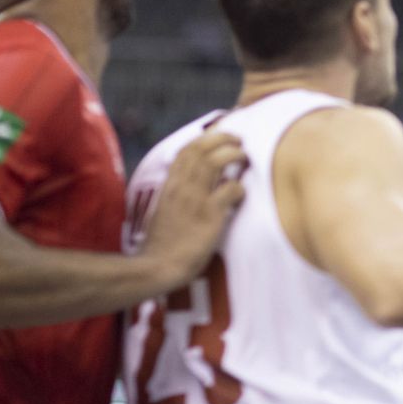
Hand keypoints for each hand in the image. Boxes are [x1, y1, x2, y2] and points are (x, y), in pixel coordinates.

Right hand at [138, 131, 246, 285]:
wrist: (157, 268)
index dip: (205, 138)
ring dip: (234, 154)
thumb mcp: (164, 211)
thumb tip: (195, 185)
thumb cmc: (163, 244)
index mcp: (169, 186)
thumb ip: (177, 195)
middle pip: (200, 148)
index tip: (221, 136)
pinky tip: (242, 195)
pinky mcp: (209, 215)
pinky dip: (240, 188)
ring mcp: (194, 200)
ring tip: (245, 157)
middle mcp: (180, 188)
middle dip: (222, 137)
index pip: (185, 151)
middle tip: (239, 140)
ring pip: (215, 161)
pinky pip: (230, 190)